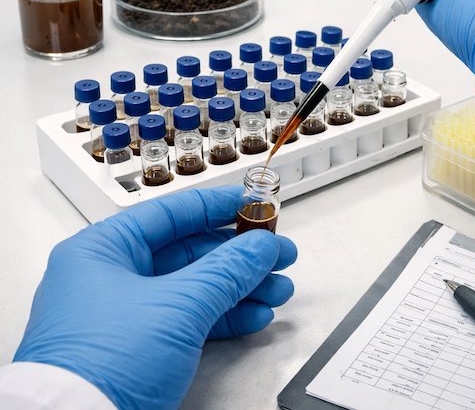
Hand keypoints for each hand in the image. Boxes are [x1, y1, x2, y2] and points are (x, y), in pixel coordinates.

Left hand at [14, 187, 296, 409]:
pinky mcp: (134, 353)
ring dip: (238, 289)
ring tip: (277, 289)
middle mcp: (107, 278)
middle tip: (275, 253)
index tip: (253, 204)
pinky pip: (186, 322)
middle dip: (238, 256)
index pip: (170, 213)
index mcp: (102, 249)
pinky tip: (253, 317)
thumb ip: (226, 271)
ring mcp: (120, 318)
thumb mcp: (177, 307)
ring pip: (191, 289)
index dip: (218, 207)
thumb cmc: (102, 366)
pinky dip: (221, 318)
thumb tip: (259, 246)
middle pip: (186, 252)